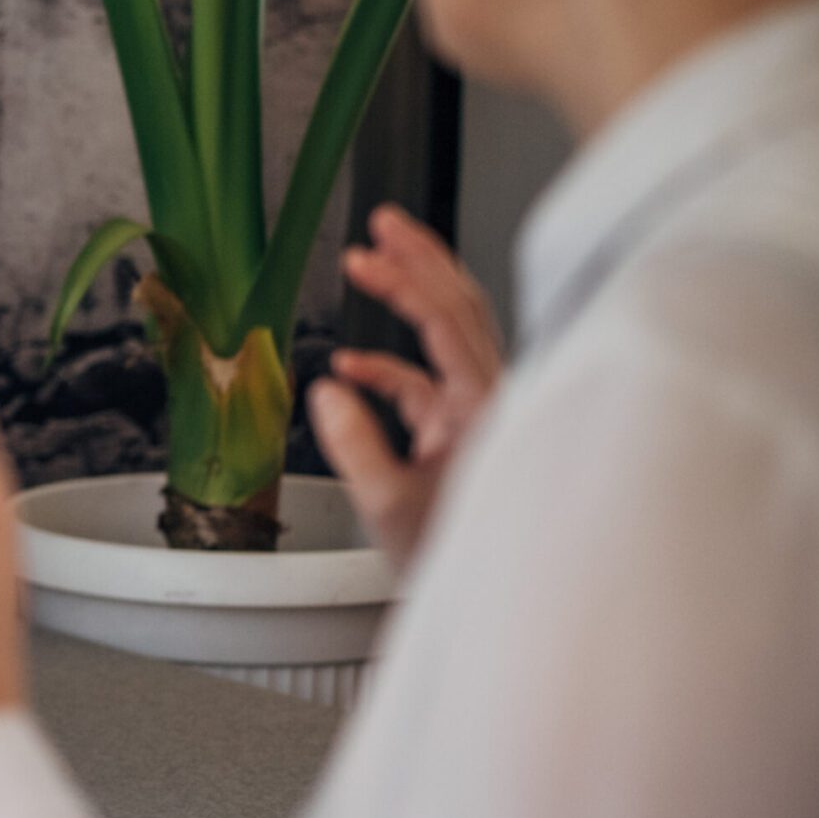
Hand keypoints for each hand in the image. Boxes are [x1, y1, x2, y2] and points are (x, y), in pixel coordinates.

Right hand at [307, 204, 503, 567]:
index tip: (365, 256)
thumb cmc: (449, 557)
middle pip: (462, 307)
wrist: (490, 596)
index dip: (405, 283)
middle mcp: (492, 398)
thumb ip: (354, 444)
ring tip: (373, 258)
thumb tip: (326, 389)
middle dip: (421, 260)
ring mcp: (479, 410)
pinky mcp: (463, 428)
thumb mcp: (388, 506)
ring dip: (412, 295)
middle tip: (384, 221)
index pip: (446, 324)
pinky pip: (428, 379)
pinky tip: (350, 367)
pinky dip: (390, 365)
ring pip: (453, 333)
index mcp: (483, 409)